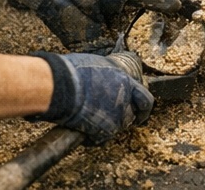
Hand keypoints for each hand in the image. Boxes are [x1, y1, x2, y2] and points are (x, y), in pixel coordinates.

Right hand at [33, 52, 152, 143]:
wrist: (59, 86)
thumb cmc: (73, 71)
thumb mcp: (99, 64)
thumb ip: (109, 75)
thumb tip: (105, 78)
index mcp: (125, 81)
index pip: (145, 97)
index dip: (142, 106)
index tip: (140, 110)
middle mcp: (125, 99)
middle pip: (133, 115)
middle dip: (127, 119)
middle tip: (114, 120)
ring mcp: (115, 116)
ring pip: (119, 127)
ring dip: (110, 127)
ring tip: (95, 123)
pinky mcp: (102, 130)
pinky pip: (101, 139)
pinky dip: (93, 139)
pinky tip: (84, 133)